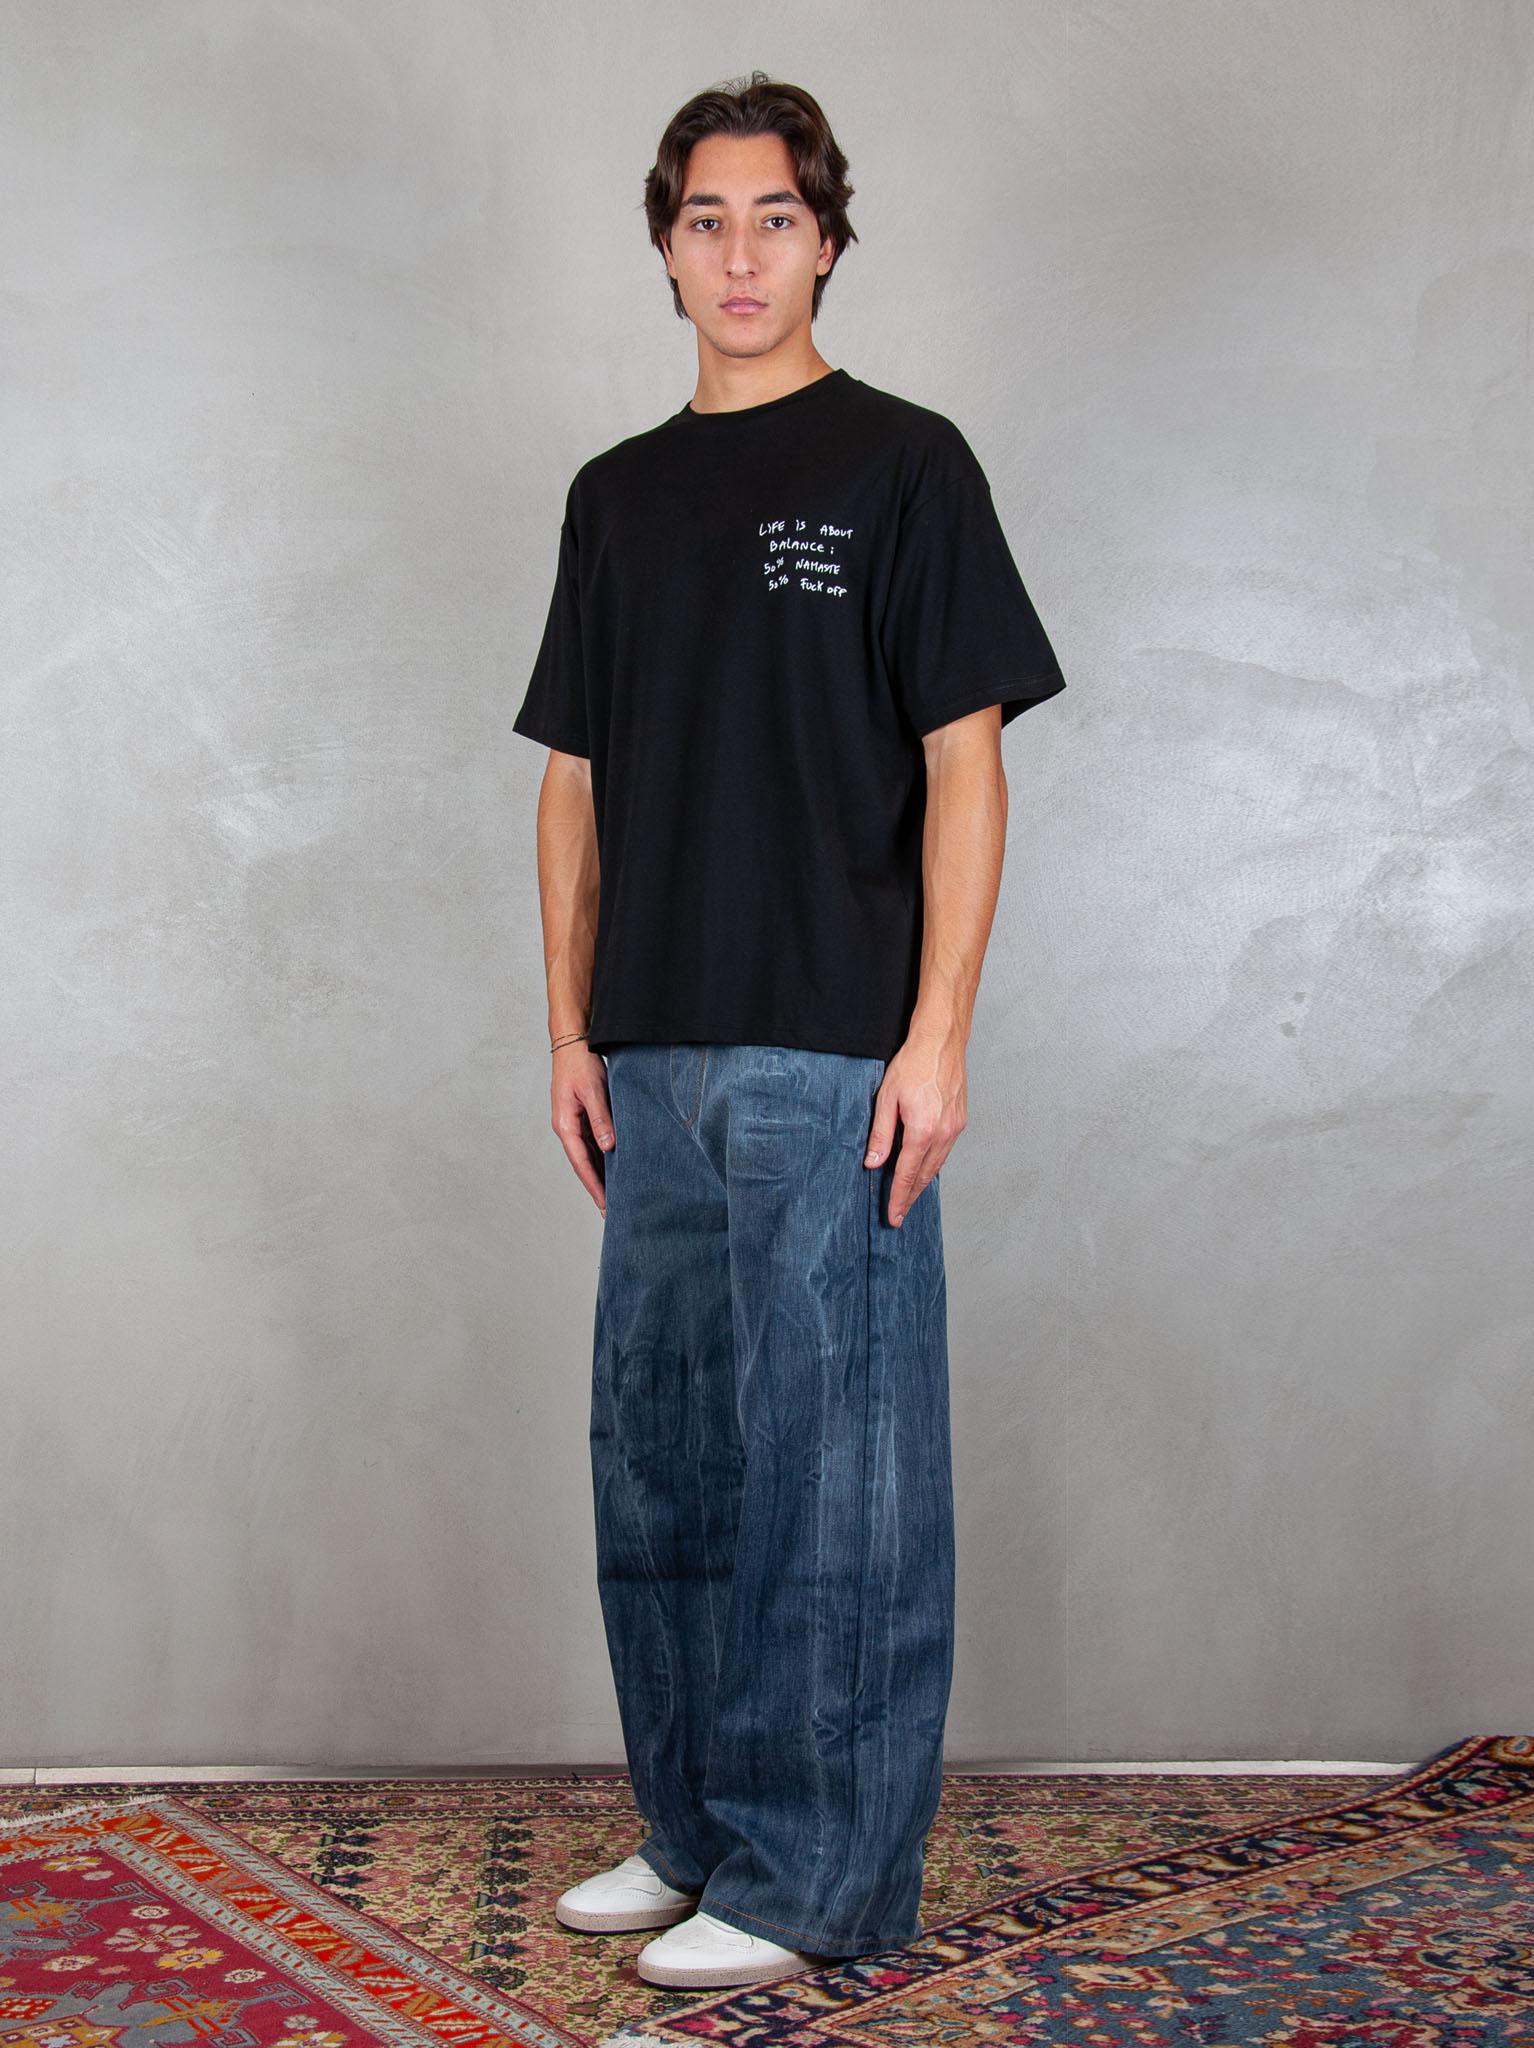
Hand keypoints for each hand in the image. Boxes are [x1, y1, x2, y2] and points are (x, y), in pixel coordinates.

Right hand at [551, 1042, 614, 1216]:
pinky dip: (602, 1159)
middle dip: (597, 1187)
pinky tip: (614, 1170)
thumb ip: (601, 1119)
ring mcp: (573, 1124)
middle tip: (612, 1211)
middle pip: (584, 1165)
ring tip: (614, 1197)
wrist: (573, 1043)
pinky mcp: (581, 1117)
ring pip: (589, 1156)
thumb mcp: (593, 1090)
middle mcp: (567, 1128)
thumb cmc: (581, 1064)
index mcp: (565, 1125)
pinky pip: (592, 1144)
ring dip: (600, 1175)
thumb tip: (609, 1148)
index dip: (594, 1185)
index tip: (605, 1205)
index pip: (581, 1163)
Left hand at [864, 1032, 967, 1225]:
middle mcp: (943, 1133)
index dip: (899, 1197)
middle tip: (899, 1214)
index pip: (907, 1174)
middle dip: (911, 1197)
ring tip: (910, 1196)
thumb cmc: (913, 1065)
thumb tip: (873, 1163)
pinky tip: (924, 1168)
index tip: (893, 1216)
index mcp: (922, 1130)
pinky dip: (933, 1164)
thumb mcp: (886, 1098)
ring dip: (923, 1183)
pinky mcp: (959, 1120)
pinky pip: (945, 1151)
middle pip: (925, 1176)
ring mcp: (954, 1128)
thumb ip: (881, 1134)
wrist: (941, 1042)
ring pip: (937, 1165)